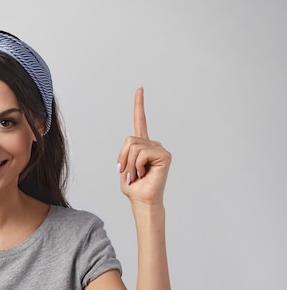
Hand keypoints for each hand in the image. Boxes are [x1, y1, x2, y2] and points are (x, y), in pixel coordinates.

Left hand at [117, 87, 170, 207]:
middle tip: (129, 173)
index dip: (139, 105)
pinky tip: (143, 174)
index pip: (141, 121)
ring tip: (136, 175)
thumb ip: (126, 152)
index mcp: (142, 145)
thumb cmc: (134, 187)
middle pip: (129, 140)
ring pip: (134, 146)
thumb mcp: (124, 167)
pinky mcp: (165, 155)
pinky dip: (137, 166)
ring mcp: (160, 149)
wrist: (141, 200)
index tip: (140, 88)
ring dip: (129, 164)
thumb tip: (132, 146)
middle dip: (123, 158)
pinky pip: (141, 154)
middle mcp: (153, 144)